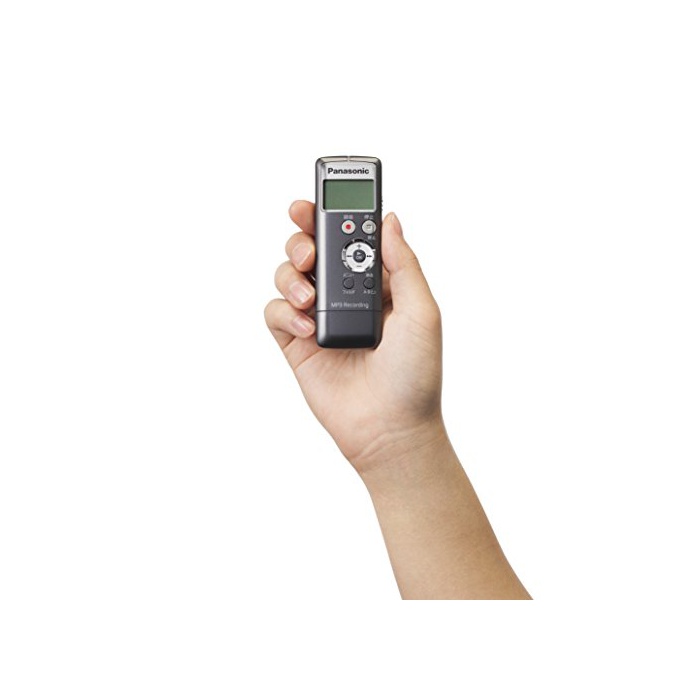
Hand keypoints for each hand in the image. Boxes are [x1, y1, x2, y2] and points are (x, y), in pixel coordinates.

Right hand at [265, 201, 444, 472]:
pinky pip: (275, 314)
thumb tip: (390, 220)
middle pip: (311, 251)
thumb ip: (403, 264)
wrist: (391, 430)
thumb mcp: (422, 312)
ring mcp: (319, 321)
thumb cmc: (416, 375)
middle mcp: (345, 298)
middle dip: (302, 238)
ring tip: (309, 294)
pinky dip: (284, 313)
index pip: (350, 239)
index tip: (315, 199)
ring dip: (291, 275)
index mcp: (378, 285)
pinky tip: (306, 330)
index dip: (331, 216)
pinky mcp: (297, 346)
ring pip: (288, 277)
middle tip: (306, 247)